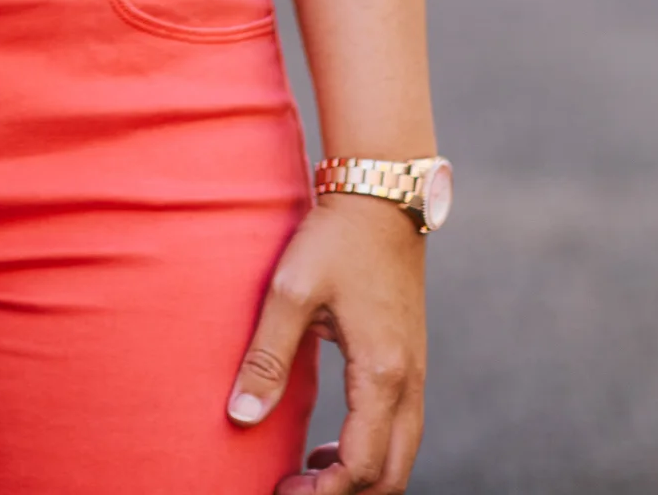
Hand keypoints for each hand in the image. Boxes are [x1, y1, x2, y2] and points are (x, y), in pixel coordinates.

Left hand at [227, 195, 425, 494]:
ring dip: (362, 475)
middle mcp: (410, 381)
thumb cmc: (335, 238)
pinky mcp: (411, 359)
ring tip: (309, 471)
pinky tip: (330, 442)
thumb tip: (241, 417)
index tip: (283, 491)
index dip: (324, 492)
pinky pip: (401, 428)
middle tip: (295, 489)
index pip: (362, 465)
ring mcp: (416, 371)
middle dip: (347, 494)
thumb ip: (266, 356)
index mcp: (382, 371)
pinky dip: (372, 451)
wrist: (381, 193)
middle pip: (392, 474)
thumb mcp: (292, 291)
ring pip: (402, 454)